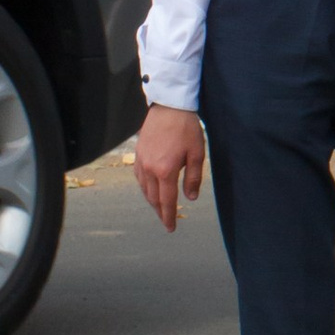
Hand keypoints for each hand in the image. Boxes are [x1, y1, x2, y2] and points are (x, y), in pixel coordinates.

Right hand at [133, 104, 205, 231]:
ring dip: (151, 201)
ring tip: (159, 208)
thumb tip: (190, 198)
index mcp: (165, 171)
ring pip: (144, 188)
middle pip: (153, 197)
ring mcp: (141, 161)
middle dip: (160, 211)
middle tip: (166, 221)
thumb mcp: (197, 154)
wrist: (169, 107)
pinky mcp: (138, 153)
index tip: (171, 228)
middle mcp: (150, 169)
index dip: (169, 216)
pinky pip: (138, 177)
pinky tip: (149, 189)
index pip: (167, 201)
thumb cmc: (186, 129)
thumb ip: (193, 178)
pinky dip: (144, 187)